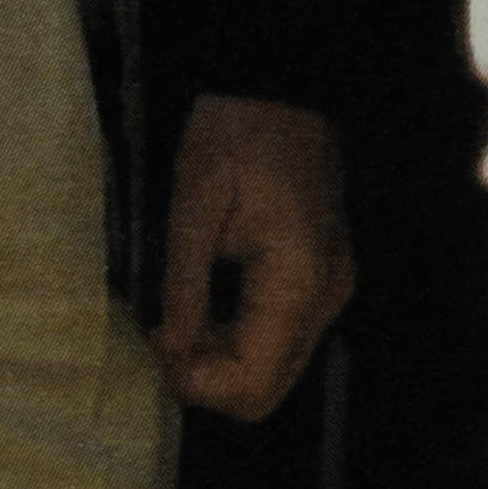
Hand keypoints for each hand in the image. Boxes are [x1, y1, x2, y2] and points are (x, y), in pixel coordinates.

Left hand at [147, 93, 352, 417]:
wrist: (282, 96)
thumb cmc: (236, 138)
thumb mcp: (194, 204)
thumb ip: (184, 285)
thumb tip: (170, 350)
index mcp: (298, 280)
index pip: (251, 382)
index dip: (195, 382)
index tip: (158, 339)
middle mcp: (326, 297)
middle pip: (265, 392)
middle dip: (206, 380)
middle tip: (165, 335)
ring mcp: (330, 293)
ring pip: (274, 374)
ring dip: (219, 363)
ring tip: (181, 318)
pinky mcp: (323, 284)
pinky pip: (280, 343)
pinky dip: (238, 343)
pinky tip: (208, 309)